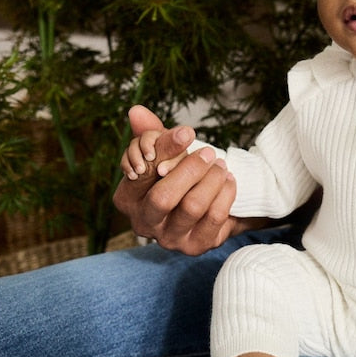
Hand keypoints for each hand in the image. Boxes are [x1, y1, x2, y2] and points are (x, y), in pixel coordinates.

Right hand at [114, 105, 253, 254]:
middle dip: (190, 169)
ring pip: (192, 206)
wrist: (207, 210)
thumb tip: (136, 110)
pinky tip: (229, 180)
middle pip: (163, 197)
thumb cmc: (179, 177)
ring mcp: (170, 239)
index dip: (164, 150)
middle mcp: (144, 224)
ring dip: (212, 180)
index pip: (142, 172)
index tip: (188, 134)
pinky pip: (215, 216)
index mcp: (127, 199)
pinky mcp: (197, 245)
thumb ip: (151, 133)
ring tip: (221, 165)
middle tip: (209, 152)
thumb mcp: (164, 155)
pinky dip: (226, 193)